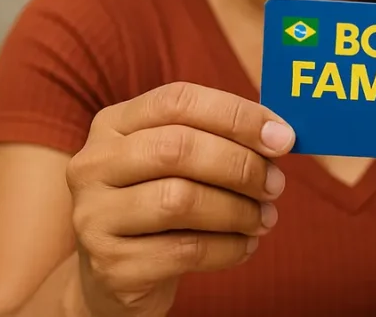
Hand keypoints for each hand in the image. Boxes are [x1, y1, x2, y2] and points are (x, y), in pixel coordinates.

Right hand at [65, 82, 295, 316]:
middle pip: (177, 148)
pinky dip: (228, 248)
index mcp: (114, 123)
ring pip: (179, 200)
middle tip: (276, 184)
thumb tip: (280, 136)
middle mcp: (94, 163)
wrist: (116, 274)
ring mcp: (94, 216)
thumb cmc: (162, 201)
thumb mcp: (177, 161)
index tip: (282, 138)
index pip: (178, 100)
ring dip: (238, 210)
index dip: (236, 115)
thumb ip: (218, 138)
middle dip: (240, 165)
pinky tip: (245, 246)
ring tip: (264, 219)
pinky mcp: (111, 265)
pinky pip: (184, 251)